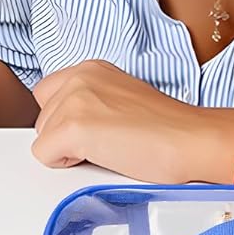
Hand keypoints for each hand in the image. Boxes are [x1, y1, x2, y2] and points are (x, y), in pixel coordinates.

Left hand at [30, 60, 232, 182]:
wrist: (191, 139)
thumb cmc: (169, 129)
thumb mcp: (121, 100)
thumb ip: (92, 103)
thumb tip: (70, 127)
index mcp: (90, 68)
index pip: (48, 95)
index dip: (65, 120)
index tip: (92, 130)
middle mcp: (78, 77)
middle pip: (42, 118)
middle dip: (64, 137)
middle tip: (105, 143)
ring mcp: (73, 100)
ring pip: (42, 138)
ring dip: (67, 152)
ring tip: (108, 149)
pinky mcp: (72, 128)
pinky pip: (44, 157)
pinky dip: (67, 166)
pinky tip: (101, 158)